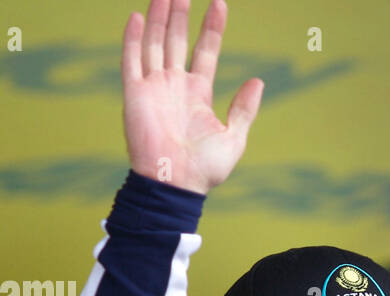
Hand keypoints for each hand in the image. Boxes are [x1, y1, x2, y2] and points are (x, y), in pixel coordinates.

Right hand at [122, 0, 263, 194]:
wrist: (176, 185)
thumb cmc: (205, 169)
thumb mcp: (234, 137)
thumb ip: (244, 109)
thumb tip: (257, 81)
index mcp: (197, 93)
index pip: (205, 51)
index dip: (212, 28)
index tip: (220, 3)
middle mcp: (174, 85)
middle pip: (177, 40)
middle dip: (180, 14)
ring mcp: (153, 88)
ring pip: (154, 43)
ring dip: (158, 18)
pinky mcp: (135, 95)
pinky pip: (132, 60)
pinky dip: (132, 38)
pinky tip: (135, 16)